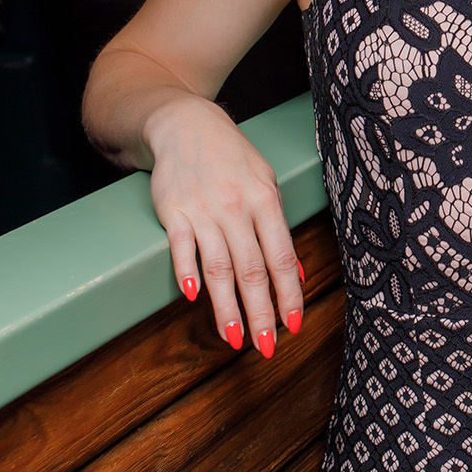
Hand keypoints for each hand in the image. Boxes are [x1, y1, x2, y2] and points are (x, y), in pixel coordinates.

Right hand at [146, 95, 303, 358]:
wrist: (187, 125)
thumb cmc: (232, 160)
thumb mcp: (266, 185)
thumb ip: (278, 229)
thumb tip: (298, 274)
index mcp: (266, 201)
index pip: (282, 257)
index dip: (289, 294)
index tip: (293, 326)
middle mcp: (237, 208)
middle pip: (252, 269)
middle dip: (260, 312)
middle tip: (266, 346)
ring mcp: (204, 210)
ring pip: (219, 266)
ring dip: (227, 306)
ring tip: (234, 338)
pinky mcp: (173, 210)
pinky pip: (182, 245)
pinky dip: (186, 270)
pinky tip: (192, 296)